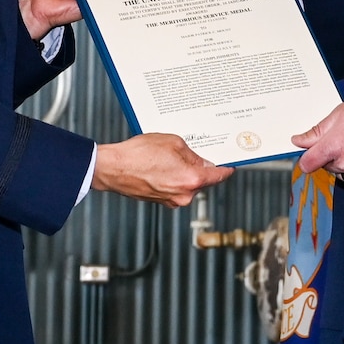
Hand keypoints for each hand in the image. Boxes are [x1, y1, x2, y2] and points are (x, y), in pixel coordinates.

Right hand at [94, 133, 232, 206]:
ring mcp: (171, 200)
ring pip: (187, 185)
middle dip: (199, 167)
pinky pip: (174, 188)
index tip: (230, 165)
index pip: (218, 176)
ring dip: (184, 172)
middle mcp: (183, 195)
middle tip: (190, 153)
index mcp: (191, 180)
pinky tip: (160, 166)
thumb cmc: (137, 155)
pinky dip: (172, 178)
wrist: (113, 168)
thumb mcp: (173, 143)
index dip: (226, 168)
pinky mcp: (160, 201)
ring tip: (167, 157)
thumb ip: (192, 154)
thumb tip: (201, 162)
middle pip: (202, 181)